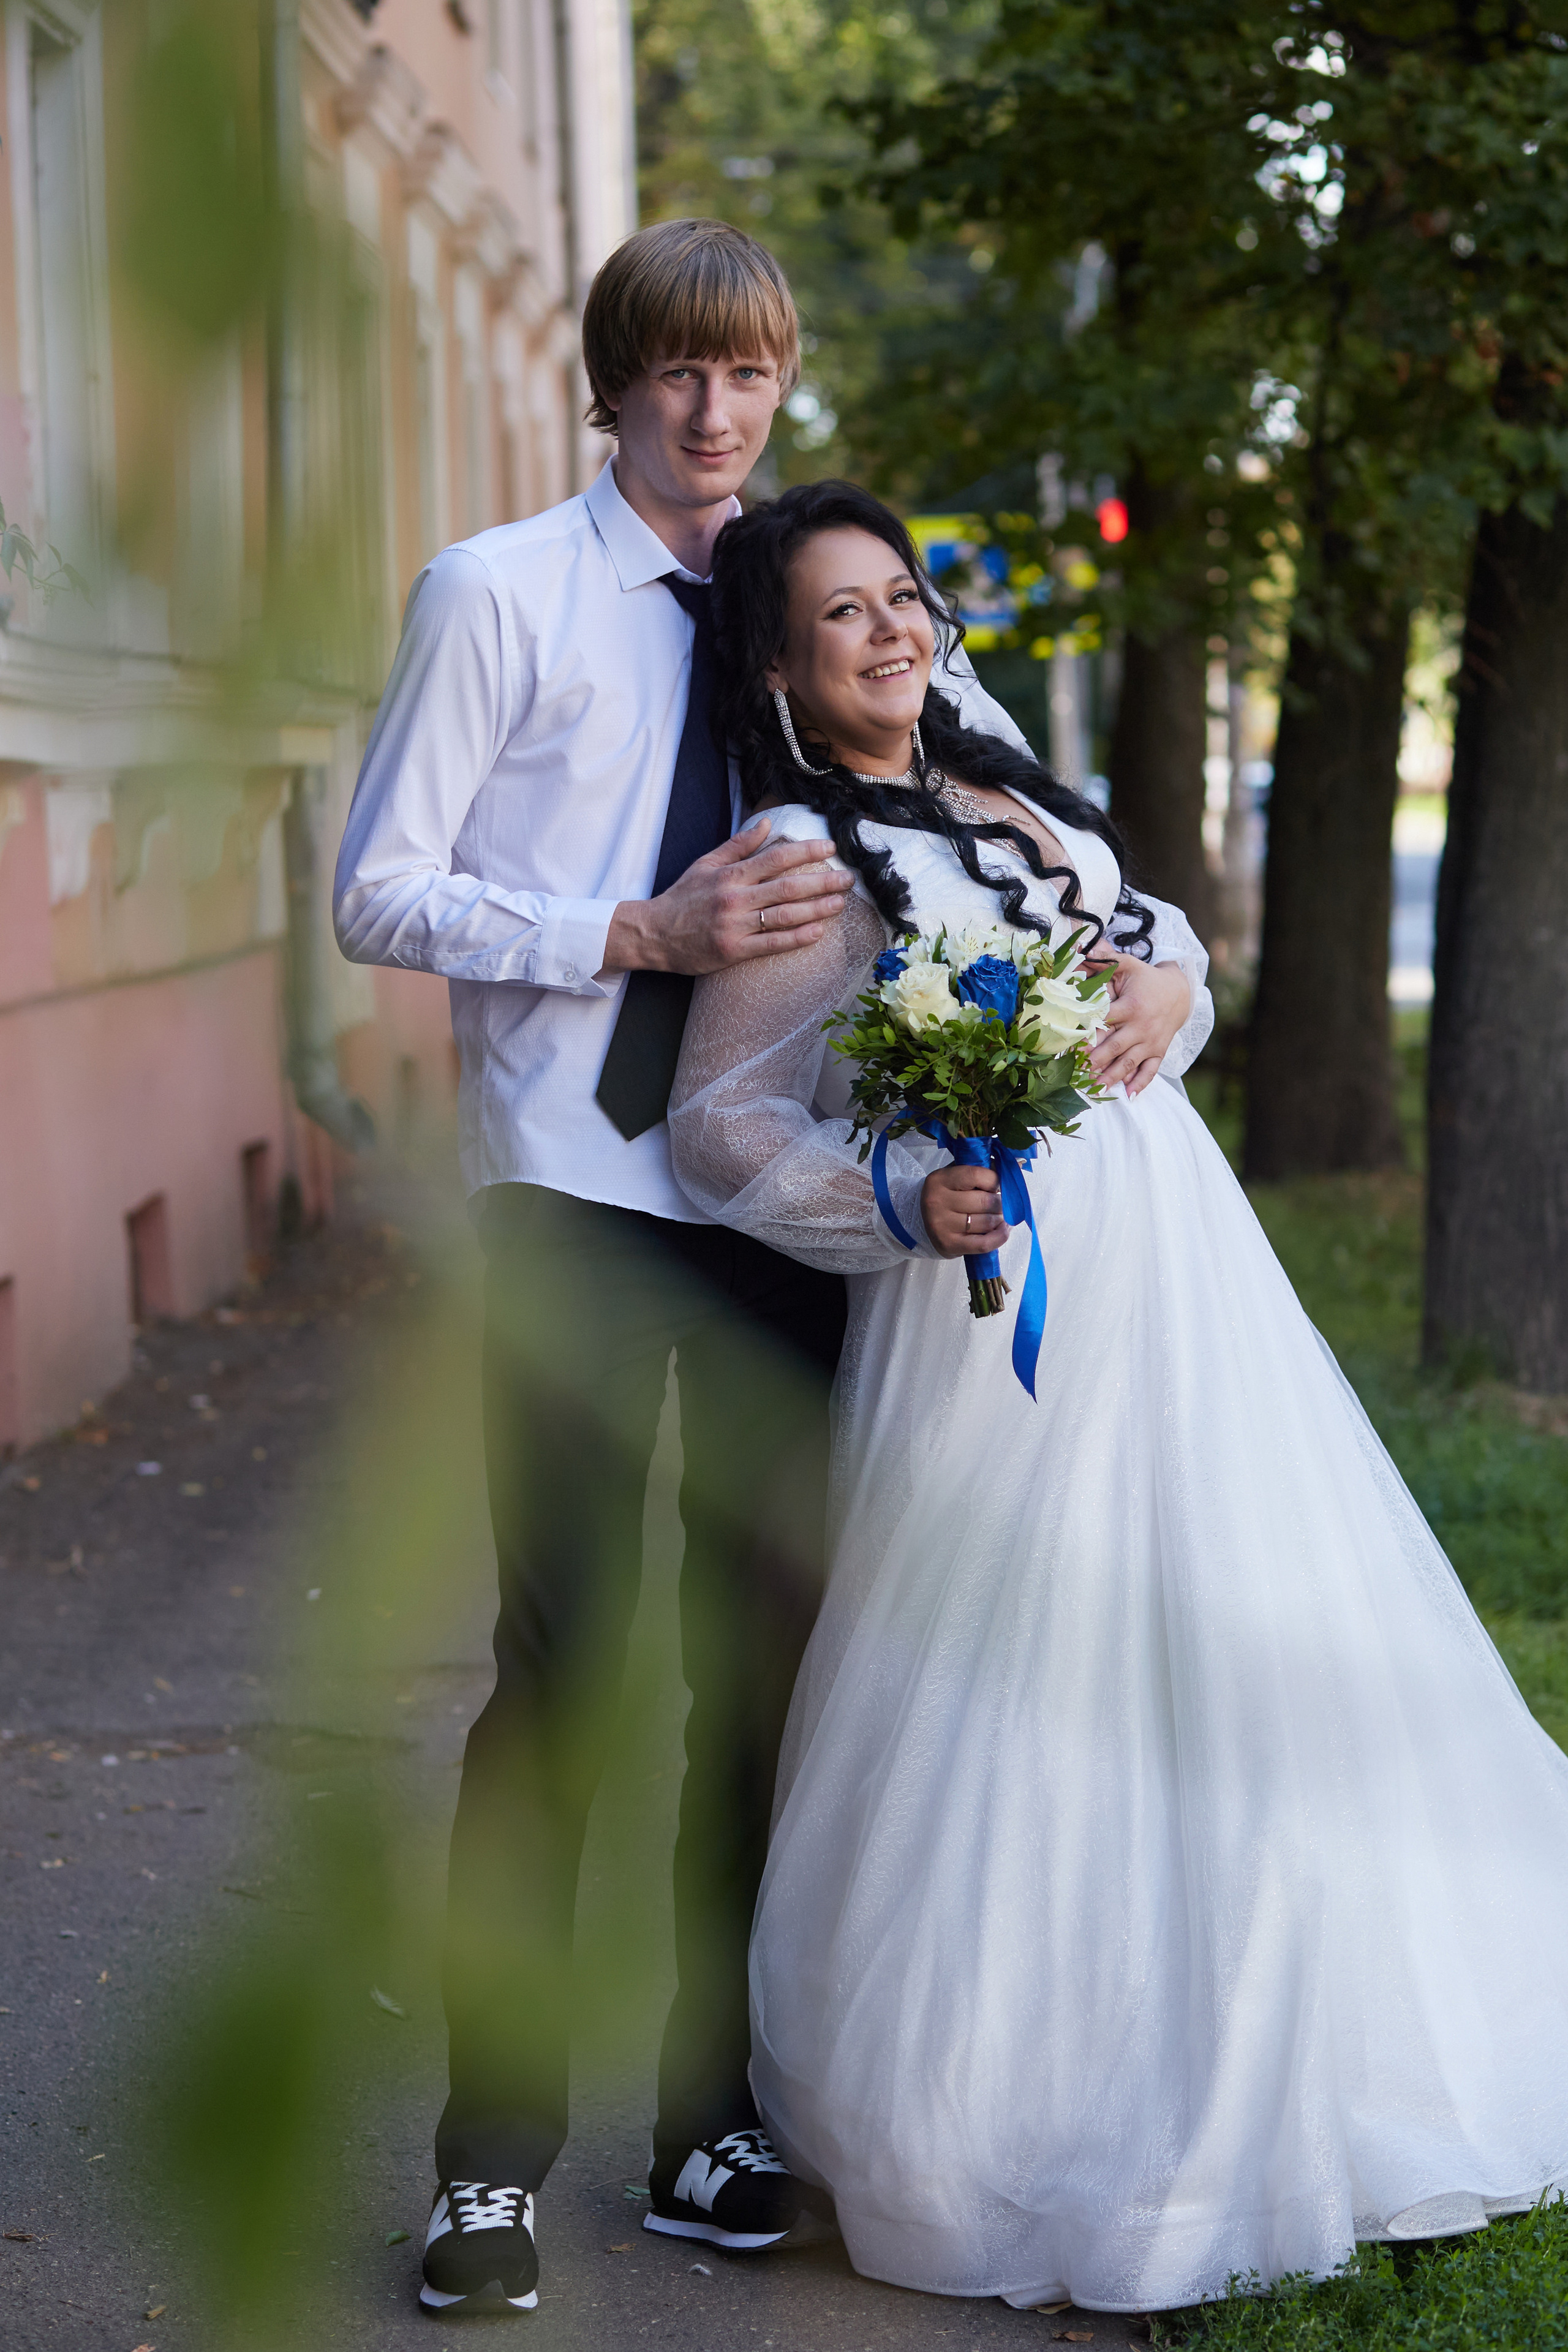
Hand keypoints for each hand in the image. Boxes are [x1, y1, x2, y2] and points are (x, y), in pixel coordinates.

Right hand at [600, 816, 854, 975]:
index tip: (829, 847)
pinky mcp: (734, 951)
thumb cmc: (682, 898)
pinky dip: (796, 938)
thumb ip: (738, 845)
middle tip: (849, 879)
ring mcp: (735, 926)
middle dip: (822, 882)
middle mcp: (736, 898)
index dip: (806, 851)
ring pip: (784, 916)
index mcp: (730, 874)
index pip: (776, 858)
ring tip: (839, 904)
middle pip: (788, 887)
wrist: (654, 933)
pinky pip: (772, 944)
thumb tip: (766, 822)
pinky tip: (818, 933)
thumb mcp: (706, 863)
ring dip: (816, 910)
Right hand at [921, 1164, 1009, 1258]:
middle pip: (985, 1201)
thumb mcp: (955, 1177)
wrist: (920, 1221)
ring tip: (1001, 1216)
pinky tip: (1003, 1230)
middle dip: (1000, 1203)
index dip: (995, 1180)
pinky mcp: (949, 1245)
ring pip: (986, 1222)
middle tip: (1002, 1203)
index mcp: (940, 1179)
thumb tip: (1006, 1172)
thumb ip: (978, 1171)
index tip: (999, 1186)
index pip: (977, 1175)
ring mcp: (942, 1225)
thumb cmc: (946, 1196)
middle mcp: (937, 1201)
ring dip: (1001, 1219)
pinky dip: (999, 1237)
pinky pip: (983, 1243)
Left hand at [1083, 954, 1191, 1097]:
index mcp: (1131, 1006)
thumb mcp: (1128, 965)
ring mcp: (1151, 1042)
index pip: (1107, 1020)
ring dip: (1113, 1076)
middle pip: (1117, 1046)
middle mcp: (1142, 1027)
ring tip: (1096, 1089)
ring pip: (1130, 1062)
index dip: (1090, 1031)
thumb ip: (1105, 959)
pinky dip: (1141, 1083)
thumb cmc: (1147, 979)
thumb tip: (1081, 951)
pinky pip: (1151, 1070)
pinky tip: (1128, 1095)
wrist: (1180, 992)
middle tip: (1079, 1072)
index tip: (1074, 1043)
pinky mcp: (1159, 1051)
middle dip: (1098, 1060)